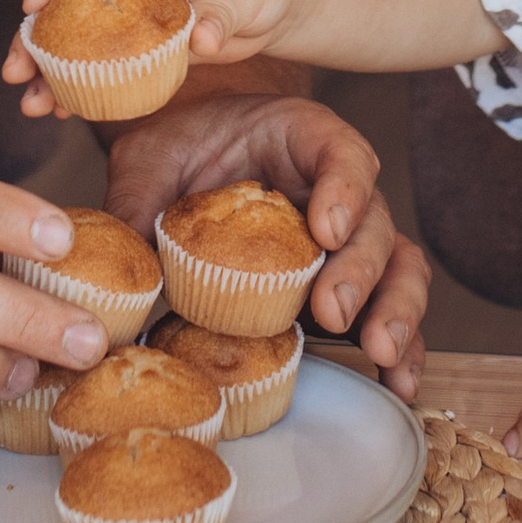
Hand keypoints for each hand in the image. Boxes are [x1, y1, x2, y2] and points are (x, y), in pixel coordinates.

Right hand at [5, 0, 301, 108]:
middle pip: (64, 5)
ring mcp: (134, 22)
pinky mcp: (146, 53)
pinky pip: (102, 71)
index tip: (32, 4)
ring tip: (31, 106)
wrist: (283, 2)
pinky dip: (79, 90)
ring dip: (48, 72)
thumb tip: (200, 40)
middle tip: (15, 72)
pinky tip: (62, 114)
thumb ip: (221, 12)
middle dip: (33, 36)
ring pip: (76, 43)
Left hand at [104, 88, 429, 404]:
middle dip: (361, 270)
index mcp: (302, 137)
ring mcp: (351, 238)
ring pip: (400, 266)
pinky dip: (403, 348)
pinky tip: (399, 385)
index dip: (343, 190)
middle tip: (332, 311)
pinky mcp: (348, 283)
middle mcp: (341, 187)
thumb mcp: (148, 162)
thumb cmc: (178, 148)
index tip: (324, 231)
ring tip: (381, 353)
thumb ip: (136, 203)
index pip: (342, 154)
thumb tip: (118, 272)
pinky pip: (387, 309)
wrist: (188, 155)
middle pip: (376, 222)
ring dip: (397, 311)